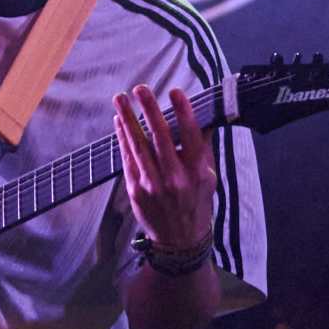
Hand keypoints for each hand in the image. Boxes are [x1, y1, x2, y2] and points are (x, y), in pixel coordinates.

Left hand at [113, 84, 214, 251]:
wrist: (180, 240)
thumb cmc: (196, 203)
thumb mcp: (209, 177)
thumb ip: (203, 148)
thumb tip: (202, 117)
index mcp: (197, 172)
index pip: (191, 136)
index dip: (183, 111)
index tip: (175, 92)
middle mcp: (175, 178)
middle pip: (161, 137)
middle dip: (149, 109)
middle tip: (140, 88)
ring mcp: (153, 185)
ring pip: (138, 145)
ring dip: (128, 119)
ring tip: (120, 99)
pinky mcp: (135, 190)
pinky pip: (127, 158)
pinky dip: (122, 138)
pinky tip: (119, 122)